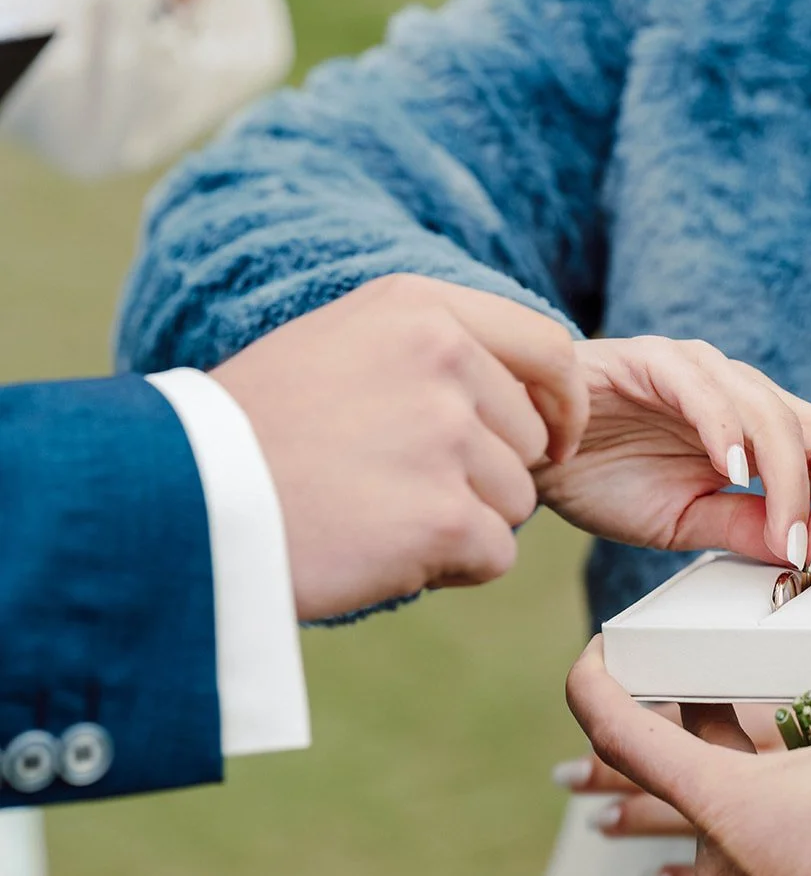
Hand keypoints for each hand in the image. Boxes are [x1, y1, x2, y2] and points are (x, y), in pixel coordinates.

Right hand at [211, 274, 586, 619]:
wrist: (181, 498)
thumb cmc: (257, 430)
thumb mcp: (341, 344)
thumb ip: (433, 350)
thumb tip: (524, 391)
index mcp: (420, 308)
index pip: (549, 348)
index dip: (563, 405)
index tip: (558, 441)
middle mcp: (445, 359)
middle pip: (531, 443)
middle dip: (486, 477)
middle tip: (395, 486)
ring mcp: (447, 437)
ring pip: (515, 503)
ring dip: (461, 523)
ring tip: (374, 512)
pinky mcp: (445, 516)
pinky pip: (494, 556)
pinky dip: (450, 567)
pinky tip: (380, 550)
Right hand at [534, 337, 810, 573]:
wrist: (524, 453)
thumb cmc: (598, 478)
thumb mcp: (684, 521)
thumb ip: (742, 529)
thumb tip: (800, 553)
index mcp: (759, 430)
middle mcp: (742, 394)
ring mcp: (702, 371)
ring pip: (778, 415)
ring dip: (791, 484)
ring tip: (783, 537)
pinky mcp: (654, 360)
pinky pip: (706, 389)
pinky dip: (728, 432)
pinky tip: (731, 473)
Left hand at [565, 631, 810, 875]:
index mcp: (730, 799)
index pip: (621, 733)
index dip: (593, 685)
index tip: (597, 656)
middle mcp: (725, 856)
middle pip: (670, 779)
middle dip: (680, 727)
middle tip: (689, 688)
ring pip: (707, 838)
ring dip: (708, 800)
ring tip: (712, 776)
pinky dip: (748, 857)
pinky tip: (757, 855)